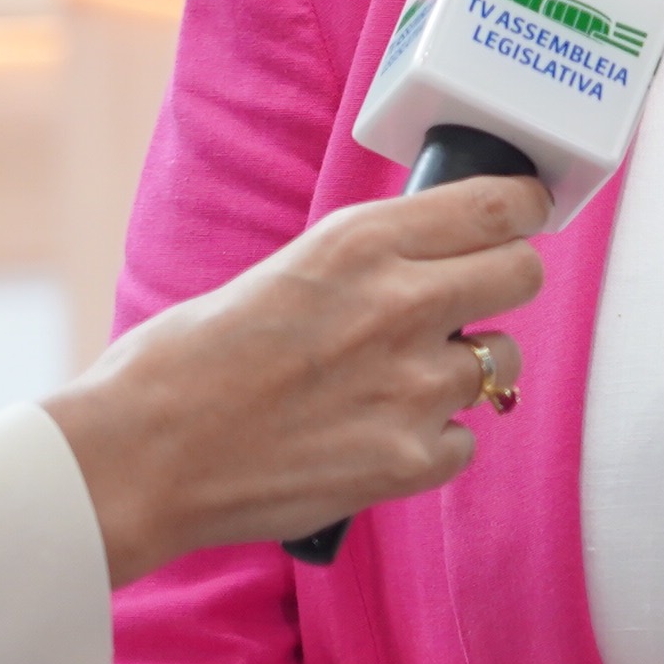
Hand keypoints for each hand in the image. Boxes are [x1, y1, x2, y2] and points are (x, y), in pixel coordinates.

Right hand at [41, 175, 546, 583]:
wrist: (139, 459)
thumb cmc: (187, 362)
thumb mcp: (287, 271)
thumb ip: (368, 264)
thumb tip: (431, 261)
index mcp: (363, 242)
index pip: (501, 204)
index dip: (521, 212)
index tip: (520, 219)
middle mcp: (402, 304)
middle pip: (524, 275)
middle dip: (502, 285)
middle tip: (467, 304)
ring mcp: (414, 387)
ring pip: (498, 362)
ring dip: (459, 372)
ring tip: (389, 386)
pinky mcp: (410, 460)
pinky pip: (464, 438)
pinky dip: (431, 442)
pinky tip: (373, 439)